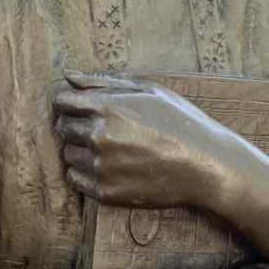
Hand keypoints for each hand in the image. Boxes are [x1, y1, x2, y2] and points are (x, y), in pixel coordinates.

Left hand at [53, 72, 234, 209]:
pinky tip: (110, 167)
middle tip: (104, 129)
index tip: (82, 108)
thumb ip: (103, 81)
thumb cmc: (181, 123)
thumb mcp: (149, 90)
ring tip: (112, 149)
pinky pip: (75, 179)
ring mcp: (101, 166)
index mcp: (108, 106)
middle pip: (62, 127)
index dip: (69, 102)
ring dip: (81, 150)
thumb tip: (67, 75)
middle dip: (76, 125)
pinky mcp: (105, 192)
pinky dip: (85, 173)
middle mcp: (99, 136)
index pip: (62, 101)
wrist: (205, 167)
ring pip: (68, 154)